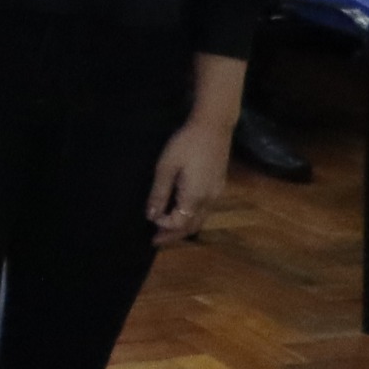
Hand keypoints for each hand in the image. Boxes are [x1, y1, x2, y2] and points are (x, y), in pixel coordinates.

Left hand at [149, 114, 231, 244]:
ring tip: (166, 230)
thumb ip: (159, 192)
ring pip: (200, 220)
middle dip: (174, 235)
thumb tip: (151, 215)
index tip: (149, 221)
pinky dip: (192, 218)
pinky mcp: (219, 187)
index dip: (163, 225)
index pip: (178, 222)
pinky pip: (205, 211)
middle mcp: (209, 200)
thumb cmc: (186, 144)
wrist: (213, 127)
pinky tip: (181, 213)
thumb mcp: (166, 167)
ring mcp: (217, 194)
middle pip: (192, 226)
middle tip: (156, 241)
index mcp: (195, 196)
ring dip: (183, 228)